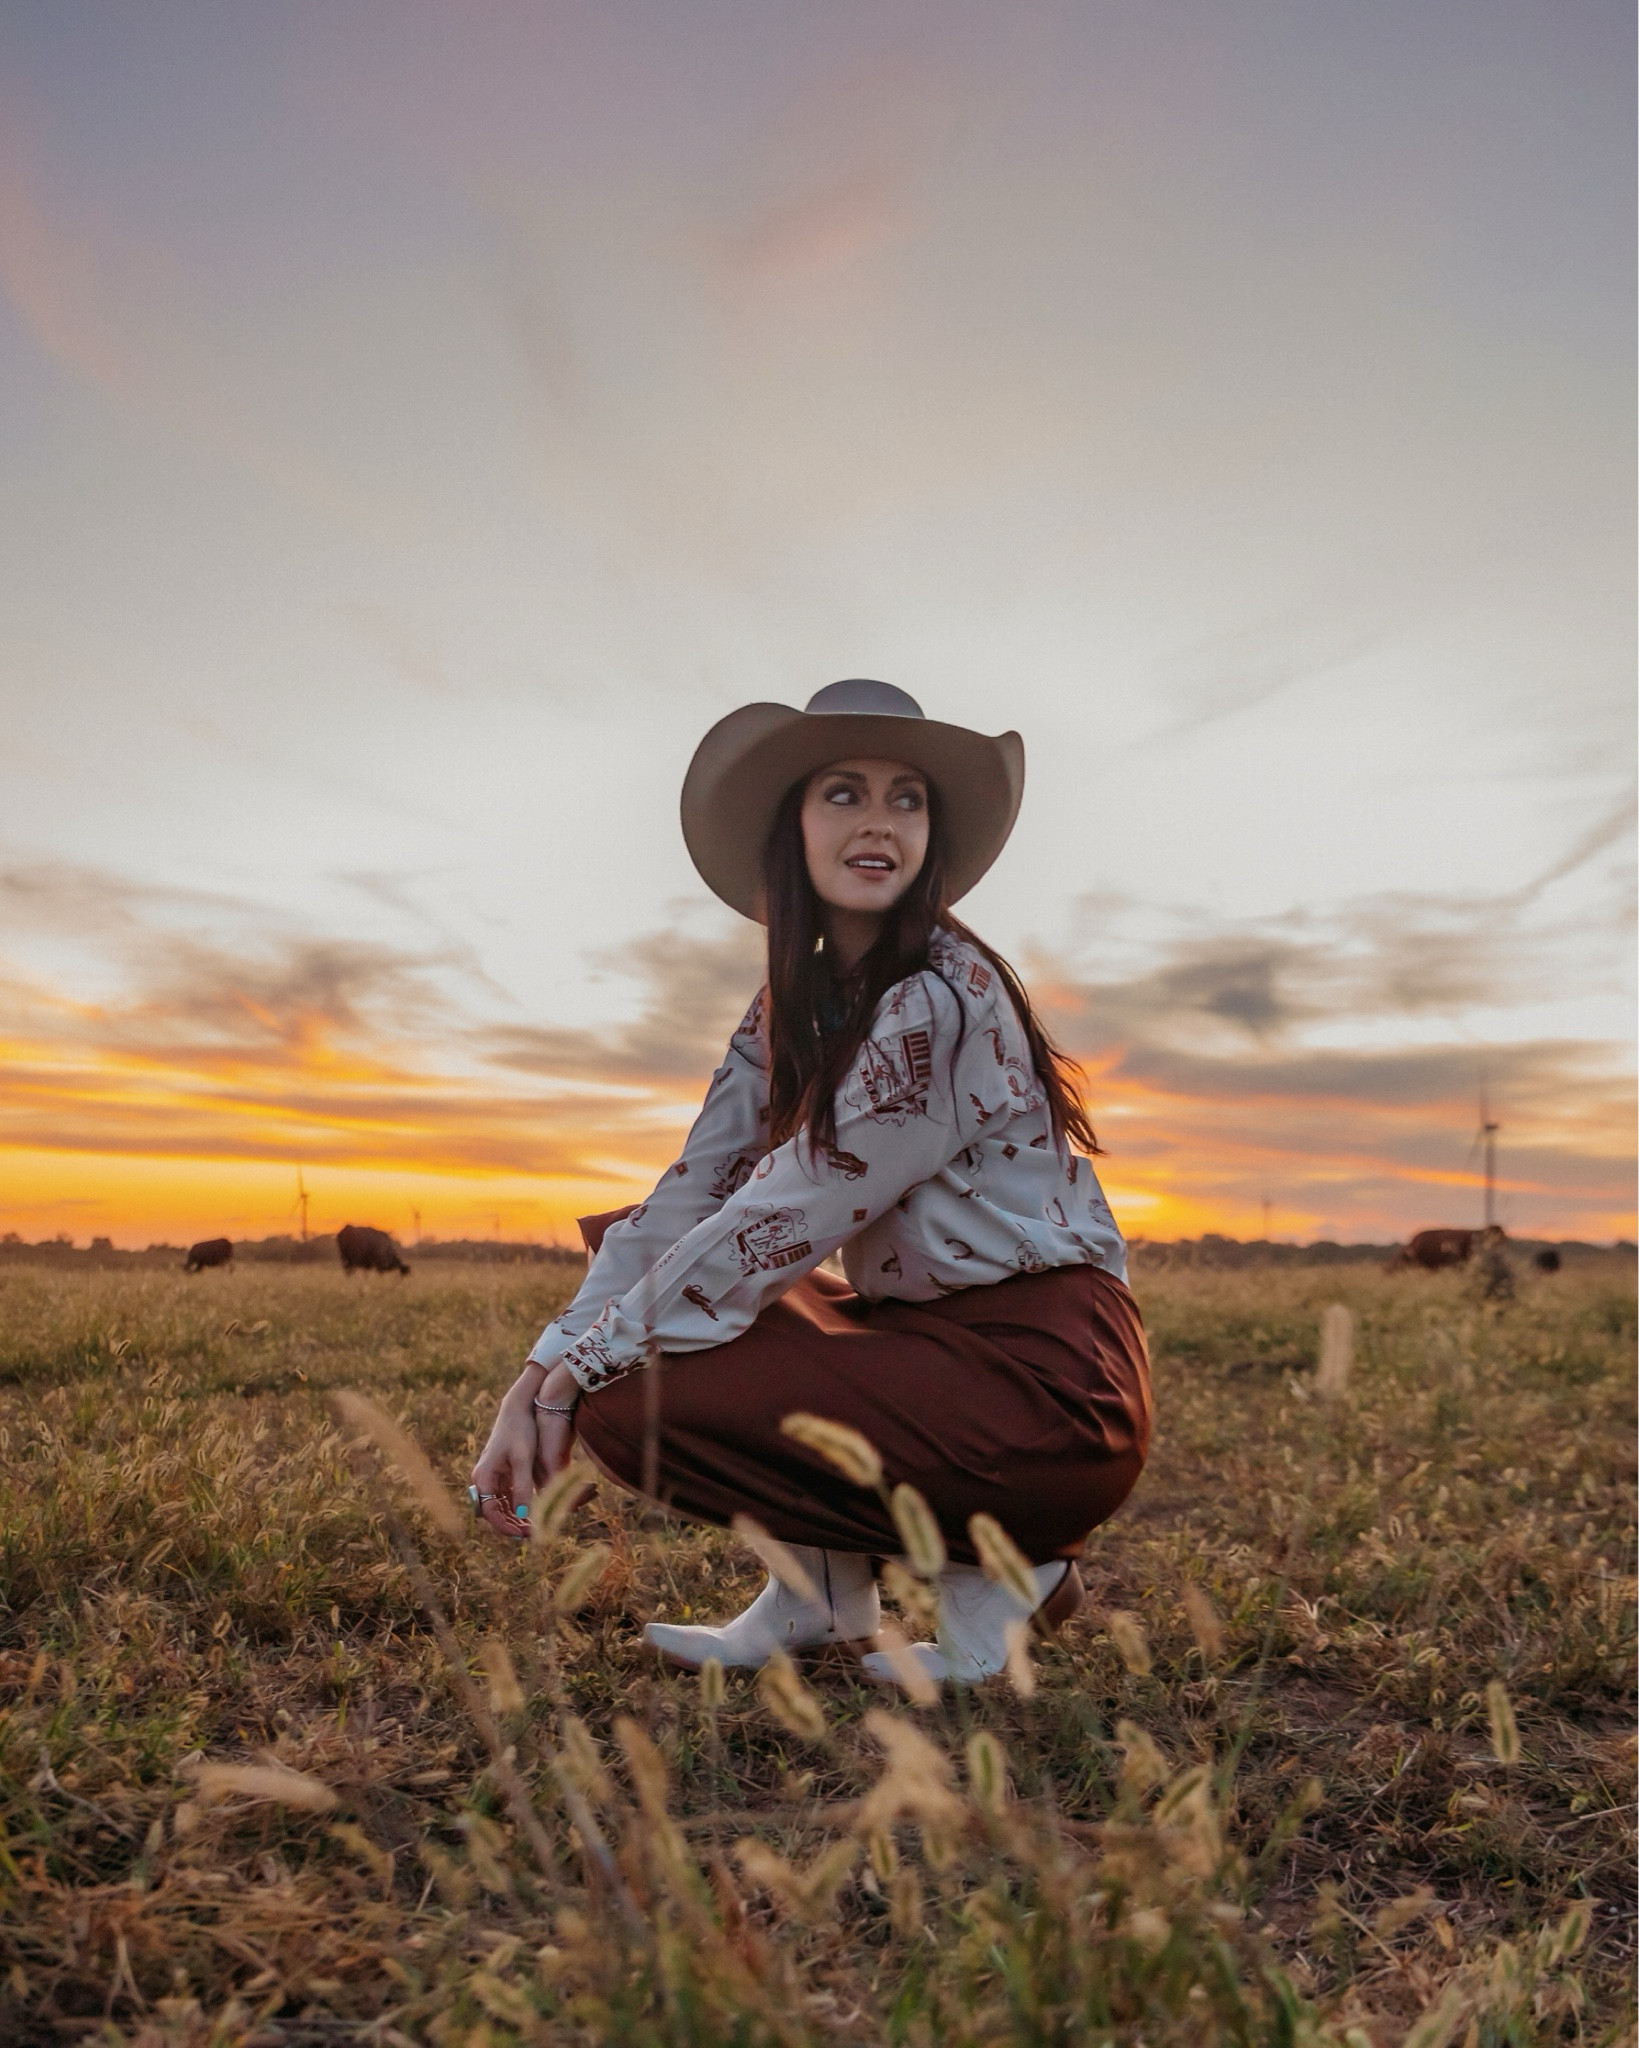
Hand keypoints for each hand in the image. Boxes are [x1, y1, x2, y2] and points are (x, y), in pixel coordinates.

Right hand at [470, 1364, 577, 1542]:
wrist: (517, 1410)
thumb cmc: (520, 1432)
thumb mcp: (523, 1460)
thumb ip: (522, 1486)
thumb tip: (523, 1513)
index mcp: (484, 1477)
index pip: (490, 1512)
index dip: (506, 1526)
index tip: (524, 1534)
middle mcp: (483, 1479)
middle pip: (494, 1512)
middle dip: (511, 1525)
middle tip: (532, 1533)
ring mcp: (491, 1477)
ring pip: (500, 1507)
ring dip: (514, 1518)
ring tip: (534, 1527)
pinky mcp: (501, 1474)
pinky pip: (506, 1497)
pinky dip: (517, 1507)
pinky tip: (532, 1513)